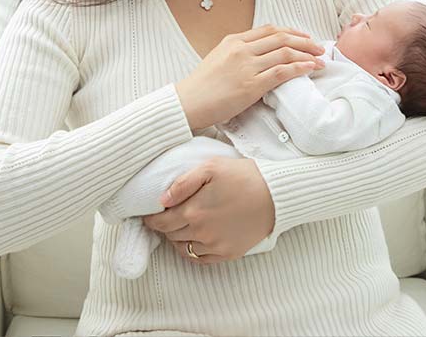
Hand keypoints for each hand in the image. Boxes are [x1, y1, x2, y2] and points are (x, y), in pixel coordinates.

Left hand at [142, 157, 273, 264]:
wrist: (276, 194)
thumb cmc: (243, 176)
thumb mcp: (210, 167)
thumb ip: (183, 183)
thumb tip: (162, 199)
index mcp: (194, 211)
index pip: (160, 222)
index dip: (151, 218)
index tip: (150, 214)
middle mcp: (201, 233)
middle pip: (170, 235)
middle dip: (164, 226)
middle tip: (166, 217)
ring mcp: (215, 246)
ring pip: (183, 249)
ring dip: (177, 238)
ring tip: (180, 226)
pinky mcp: (228, 253)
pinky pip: (201, 259)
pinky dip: (193, 251)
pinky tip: (196, 239)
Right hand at [175, 24, 324, 130]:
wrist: (188, 102)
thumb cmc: (202, 85)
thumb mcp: (219, 58)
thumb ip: (238, 53)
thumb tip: (260, 53)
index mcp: (234, 41)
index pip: (269, 30)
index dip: (291, 31)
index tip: (305, 37)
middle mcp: (242, 49)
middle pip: (282, 38)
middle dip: (305, 41)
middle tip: (320, 47)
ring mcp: (247, 66)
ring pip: (285, 53)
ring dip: (307, 55)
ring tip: (321, 59)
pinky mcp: (251, 85)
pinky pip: (282, 72)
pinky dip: (300, 68)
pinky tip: (311, 69)